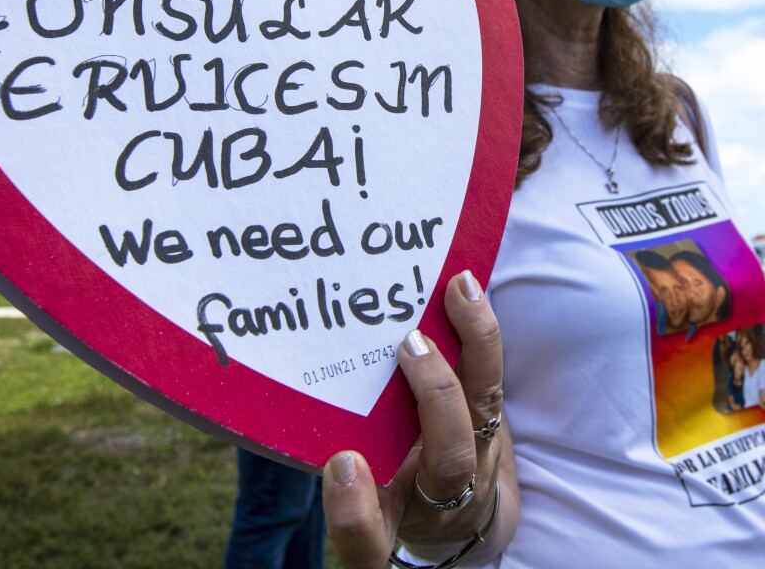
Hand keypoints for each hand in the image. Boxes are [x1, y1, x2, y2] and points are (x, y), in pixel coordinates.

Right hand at [323, 271, 517, 568]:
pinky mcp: (491, 423)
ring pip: (485, 407)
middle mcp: (442, 496)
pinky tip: (468, 288)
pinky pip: (490, 377)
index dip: (353, 511)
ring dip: (476, 345)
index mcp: (391, 526)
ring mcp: (476, 458)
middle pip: (451, 459)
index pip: (369, 538)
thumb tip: (335, 453)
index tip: (340, 464)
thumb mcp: (364, 517)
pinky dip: (481, 332)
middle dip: (435, 398)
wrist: (458, 519)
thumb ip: (345, 499)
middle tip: (408, 344)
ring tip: (459, 290)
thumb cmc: (394, 507)